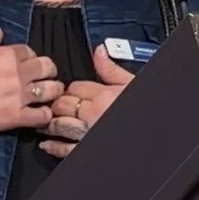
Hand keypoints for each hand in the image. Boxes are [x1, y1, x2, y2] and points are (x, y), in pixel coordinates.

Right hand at [0, 27, 61, 140]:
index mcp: (6, 54)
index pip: (29, 51)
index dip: (29, 56)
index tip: (26, 63)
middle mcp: (17, 73)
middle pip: (47, 67)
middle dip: (48, 70)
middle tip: (45, 76)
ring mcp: (18, 95)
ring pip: (51, 89)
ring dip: (53, 90)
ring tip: (49, 94)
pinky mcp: (16, 117)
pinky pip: (42, 115)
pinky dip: (45, 114)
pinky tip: (40, 113)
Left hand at [41, 44, 133, 158]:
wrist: (156, 131)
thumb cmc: (143, 105)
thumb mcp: (131, 84)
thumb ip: (111, 69)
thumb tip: (99, 51)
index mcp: (103, 95)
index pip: (75, 87)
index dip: (69, 89)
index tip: (67, 92)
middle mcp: (93, 113)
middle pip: (63, 104)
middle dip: (55, 103)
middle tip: (49, 104)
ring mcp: (88, 132)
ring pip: (60, 124)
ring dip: (48, 123)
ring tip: (41, 122)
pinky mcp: (86, 148)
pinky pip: (66, 148)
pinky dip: (54, 146)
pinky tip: (46, 144)